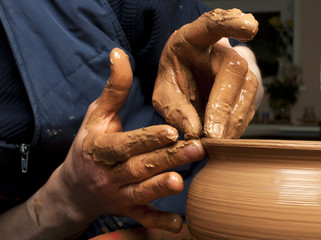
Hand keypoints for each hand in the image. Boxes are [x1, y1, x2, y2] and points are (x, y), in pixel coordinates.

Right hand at [57, 48, 204, 233]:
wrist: (73, 187)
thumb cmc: (88, 145)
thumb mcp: (96, 116)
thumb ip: (112, 88)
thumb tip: (119, 53)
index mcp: (98, 150)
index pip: (124, 145)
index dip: (145, 139)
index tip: (170, 131)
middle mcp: (107, 175)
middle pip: (138, 167)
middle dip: (167, 159)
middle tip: (196, 149)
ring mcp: (116, 196)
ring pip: (141, 192)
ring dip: (161, 187)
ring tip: (182, 180)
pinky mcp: (126, 211)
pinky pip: (142, 218)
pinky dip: (158, 223)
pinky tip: (178, 225)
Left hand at [152, 8, 258, 138]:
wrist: (192, 80)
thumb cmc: (177, 79)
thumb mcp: (164, 91)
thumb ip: (174, 108)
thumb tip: (193, 131)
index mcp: (195, 38)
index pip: (213, 24)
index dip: (232, 24)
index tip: (250, 27)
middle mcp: (223, 51)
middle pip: (233, 70)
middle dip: (223, 105)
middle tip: (211, 134)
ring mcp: (241, 69)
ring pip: (246, 91)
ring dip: (232, 121)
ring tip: (215, 141)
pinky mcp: (248, 89)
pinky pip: (249, 108)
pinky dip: (236, 126)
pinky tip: (224, 138)